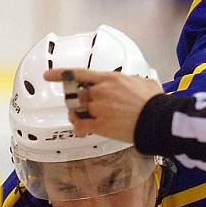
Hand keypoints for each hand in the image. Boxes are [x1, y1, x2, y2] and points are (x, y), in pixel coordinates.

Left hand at [43, 69, 163, 143]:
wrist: (157, 119)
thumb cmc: (155, 102)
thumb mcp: (145, 83)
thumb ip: (135, 81)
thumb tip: (138, 82)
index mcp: (109, 78)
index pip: (79, 74)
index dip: (61, 74)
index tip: (48, 75)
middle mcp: (100, 91)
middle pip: (77, 95)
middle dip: (77, 102)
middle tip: (82, 109)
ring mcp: (99, 108)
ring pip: (77, 111)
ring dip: (78, 116)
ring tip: (83, 121)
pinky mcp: (100, 124)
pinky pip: (81, 126)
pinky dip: (79, 129)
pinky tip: (82, 132)